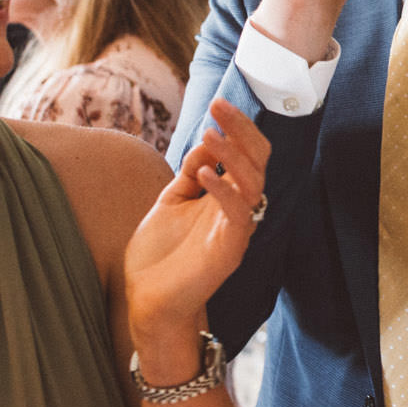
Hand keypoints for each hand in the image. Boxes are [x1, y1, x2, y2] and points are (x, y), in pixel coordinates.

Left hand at [124, 99, 268, 366]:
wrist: (149, 302)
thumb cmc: (159, 255)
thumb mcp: (172, 202)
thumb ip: (191, 174)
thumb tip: (206, 144)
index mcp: (227, 196)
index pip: (245, 153)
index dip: (236, 127)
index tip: (216, 104)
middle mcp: (238, 209)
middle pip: (258, 160)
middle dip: (242, 130)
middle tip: (220, 107)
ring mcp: (237, 228)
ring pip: (253, 182)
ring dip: (233, 155)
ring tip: (210, 135)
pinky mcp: (230, 248)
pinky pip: (237, 212)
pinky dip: (222, 189)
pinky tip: (202, 173)